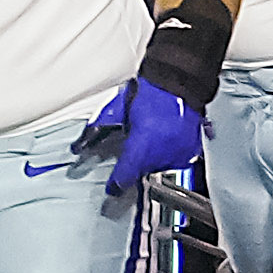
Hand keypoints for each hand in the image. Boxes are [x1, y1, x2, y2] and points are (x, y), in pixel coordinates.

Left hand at [74, 81, 211, 192]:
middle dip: (137, 162)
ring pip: (160, 167)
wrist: (178, 84)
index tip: (112, 187)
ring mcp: (177, 155)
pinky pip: (177, 160)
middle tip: (137, 143)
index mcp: (140, 149)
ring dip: (154, 157)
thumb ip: (99, 132)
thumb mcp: (117, 113)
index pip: (124, 177)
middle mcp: (160, 157)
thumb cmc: (150, 95)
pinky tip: (166, 138)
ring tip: (153, 136)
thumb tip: (80, 145)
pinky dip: (170, 153)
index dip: (116, 184)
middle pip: (143, 171)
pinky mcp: (191, 152)